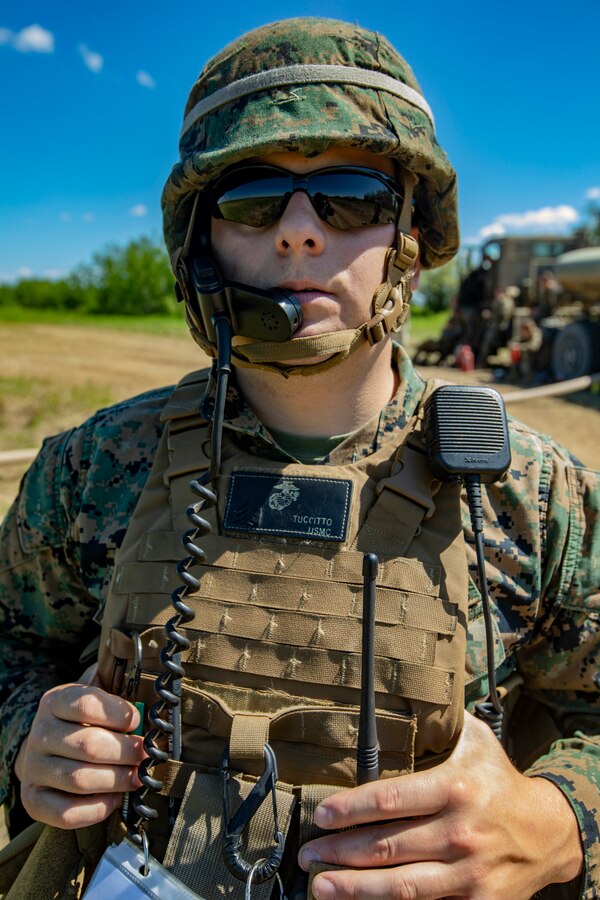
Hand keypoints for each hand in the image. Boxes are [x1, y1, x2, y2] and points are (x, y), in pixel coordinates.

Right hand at [14, 664, 144, 828]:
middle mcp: (39, 734)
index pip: (87, 704)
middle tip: (146, 755)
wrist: (48, 749)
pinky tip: (114, 799)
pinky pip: (65, 813)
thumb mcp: (95, 697)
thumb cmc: (84, 721)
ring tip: (137, 777)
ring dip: (117, 780)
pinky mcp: (33, 800)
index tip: (138, 721)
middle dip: (126, 752)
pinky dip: (96, 809)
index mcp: (55, 701)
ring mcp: (33, 768)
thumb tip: (144, 707)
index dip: (119, 714)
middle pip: (89, 745)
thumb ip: (116, 694)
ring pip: (79, 780)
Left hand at [299, 711, 582, 899]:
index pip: (391, 800)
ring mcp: (468, 873)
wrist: (548, 833)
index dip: (351, 809)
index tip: (321, 815)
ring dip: (354, 887)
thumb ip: (440, 721)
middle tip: (308, 852)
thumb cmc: (499, 782)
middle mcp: (460, 832)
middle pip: (387, 846)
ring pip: (401, 886)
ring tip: (320, 885)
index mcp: (454, 789)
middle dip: (340, 851)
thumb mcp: (476, 741)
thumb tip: (404, 690)